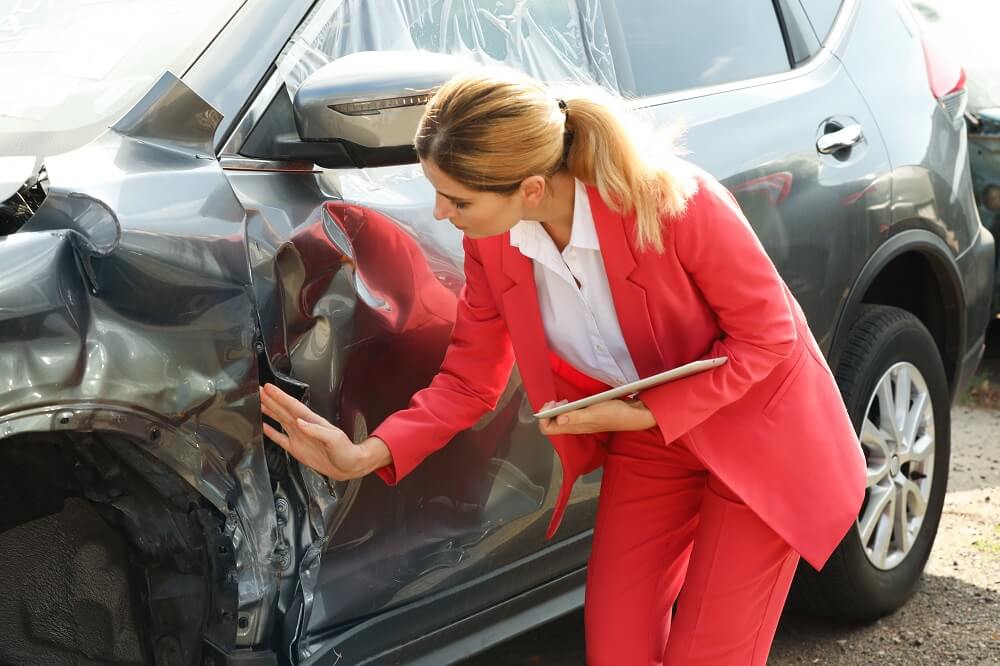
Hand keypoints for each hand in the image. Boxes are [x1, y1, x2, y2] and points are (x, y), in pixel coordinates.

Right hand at [259, 383, 384, 480]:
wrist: (350, 466)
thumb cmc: (347, 451)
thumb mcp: (334, 439)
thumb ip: (316, 431)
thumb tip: (300, 423)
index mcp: (313, 421)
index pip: (293, 406)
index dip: (280, 397)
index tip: (269, 388)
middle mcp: (304, 427)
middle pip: (283, 410)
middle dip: (271, 399)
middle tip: (258, 390)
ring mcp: (299, 437)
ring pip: (280, 420)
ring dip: (269, 411)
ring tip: (258, 403)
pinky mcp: (297, 448)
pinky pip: (280, 438)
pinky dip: (271, 432)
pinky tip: (263, 426)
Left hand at [538, 398, 655, 435]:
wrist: (632, 415)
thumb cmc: (615, 414)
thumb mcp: (595, 413)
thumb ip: (577, 417)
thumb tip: (558, 419)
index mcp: (574, 427)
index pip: (548, 429)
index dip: (543, 417)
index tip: (550, 405)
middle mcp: (575, 427)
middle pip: (551, 425)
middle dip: (547, 413)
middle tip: (555, 401)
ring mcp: (580, 423)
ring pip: (559, 420)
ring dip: (555, 410)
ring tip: (561, 401)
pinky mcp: (585, 418)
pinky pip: (568, 416)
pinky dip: (564, 409)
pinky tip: (570, 402)